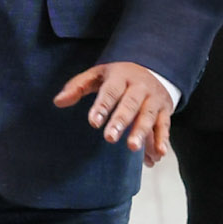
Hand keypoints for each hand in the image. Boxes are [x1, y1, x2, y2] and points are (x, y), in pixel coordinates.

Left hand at [54, 61, 176, 164]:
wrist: (153, 69)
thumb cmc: (118, 77)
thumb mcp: (97, 75)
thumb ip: (77, 87)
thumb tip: (57, 102)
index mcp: (121, 76)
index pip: (111, 91)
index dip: (102, 106)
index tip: (93, 122)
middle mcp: (140, 87)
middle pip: (131, 103)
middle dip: (121, 120)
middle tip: (110, 138)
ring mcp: (154, 99)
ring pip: (148, 115)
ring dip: (142, 132)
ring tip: (132, 148)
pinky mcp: (165, 110)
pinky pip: (164, 125)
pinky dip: (163, 140)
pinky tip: (158, 154)